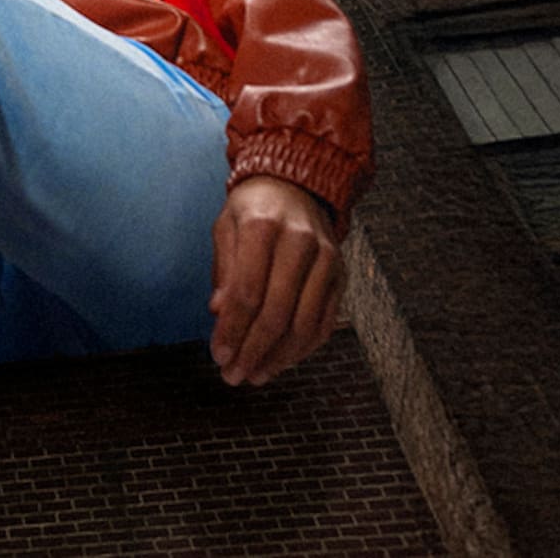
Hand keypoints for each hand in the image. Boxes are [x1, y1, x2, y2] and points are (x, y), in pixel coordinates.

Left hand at [208, 175, 341, 385]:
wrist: (297, 184)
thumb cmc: (252, 208)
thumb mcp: (226, 226)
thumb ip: (224, 269)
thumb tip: (218, 312)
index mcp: (264, 227)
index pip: (248, 291)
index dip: (232, 329)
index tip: (218, 355)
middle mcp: (301, 243)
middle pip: (276, 312)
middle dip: (253, 351)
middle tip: (234, 376)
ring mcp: (327, 259)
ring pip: (304, 323)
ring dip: (278, 357)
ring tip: (255, 375)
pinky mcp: (341, 274)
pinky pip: (325, 321)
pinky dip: (304, 348)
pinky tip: (282, 361)